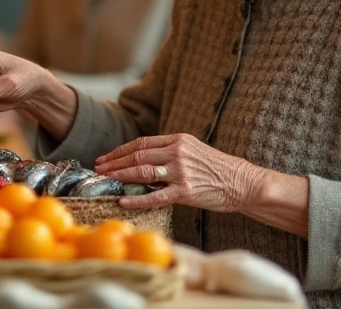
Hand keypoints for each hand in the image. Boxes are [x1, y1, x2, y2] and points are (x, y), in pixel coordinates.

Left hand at [94, 134, 266, 212]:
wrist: (241, 182)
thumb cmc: (216, 168)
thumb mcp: (192, 150)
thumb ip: (169, 151)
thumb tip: (143, 158)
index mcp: (178, 139)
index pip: (141, 142)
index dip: (120, 150)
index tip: (106, 157)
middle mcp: (177, 152)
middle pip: (137, 155)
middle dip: (114, 162)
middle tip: (98, 168)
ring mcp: (181, 172)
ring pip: (142, 172)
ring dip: (120, 176)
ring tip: (105, 180)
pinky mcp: (185, 191)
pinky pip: (155, 196)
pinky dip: (137, 199)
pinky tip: (123, 201)